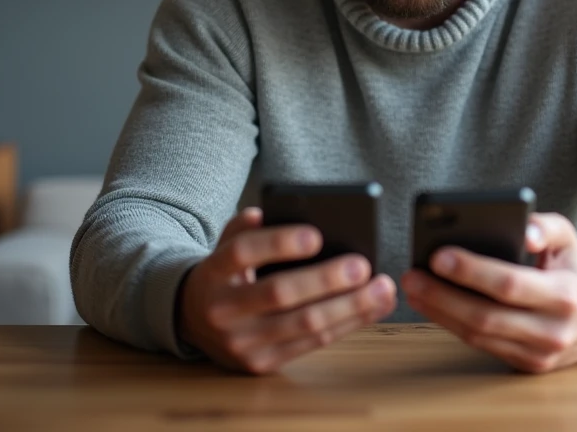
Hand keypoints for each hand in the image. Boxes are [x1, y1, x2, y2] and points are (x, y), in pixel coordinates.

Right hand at [177, 207, 397, 373]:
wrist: (195, 323)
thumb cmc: (226, 275)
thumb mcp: (225, 246)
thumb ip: (246, 228)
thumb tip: (273, 213)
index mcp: (213, 272)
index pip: (242, 253)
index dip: (279, 243)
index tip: (316, 235)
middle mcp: (223, 310)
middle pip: (279, 293)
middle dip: (326, 280)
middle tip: (363, 265)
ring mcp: (242, 342)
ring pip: (303, 325)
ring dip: (350, 307)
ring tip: (382, 289)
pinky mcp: (262, 364)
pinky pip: (312, 344)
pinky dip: (348, 324)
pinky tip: (373, 308)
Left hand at [401, 212, 576, 373]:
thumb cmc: (575, 268)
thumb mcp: (569, 237)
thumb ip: (545, 226)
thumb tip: (523, 231)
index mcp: (564, 294)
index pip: (510, 284)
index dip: (472, 272)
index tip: (439, 256)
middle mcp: (553, 329)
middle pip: (486, 316)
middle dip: (443, 296)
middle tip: (412, 276)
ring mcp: (541, 353)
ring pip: (480, 336)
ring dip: (440, 313)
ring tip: (415, 289)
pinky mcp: (529, 365)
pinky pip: (483, 346)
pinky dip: (454, 326)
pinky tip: (434, 306)